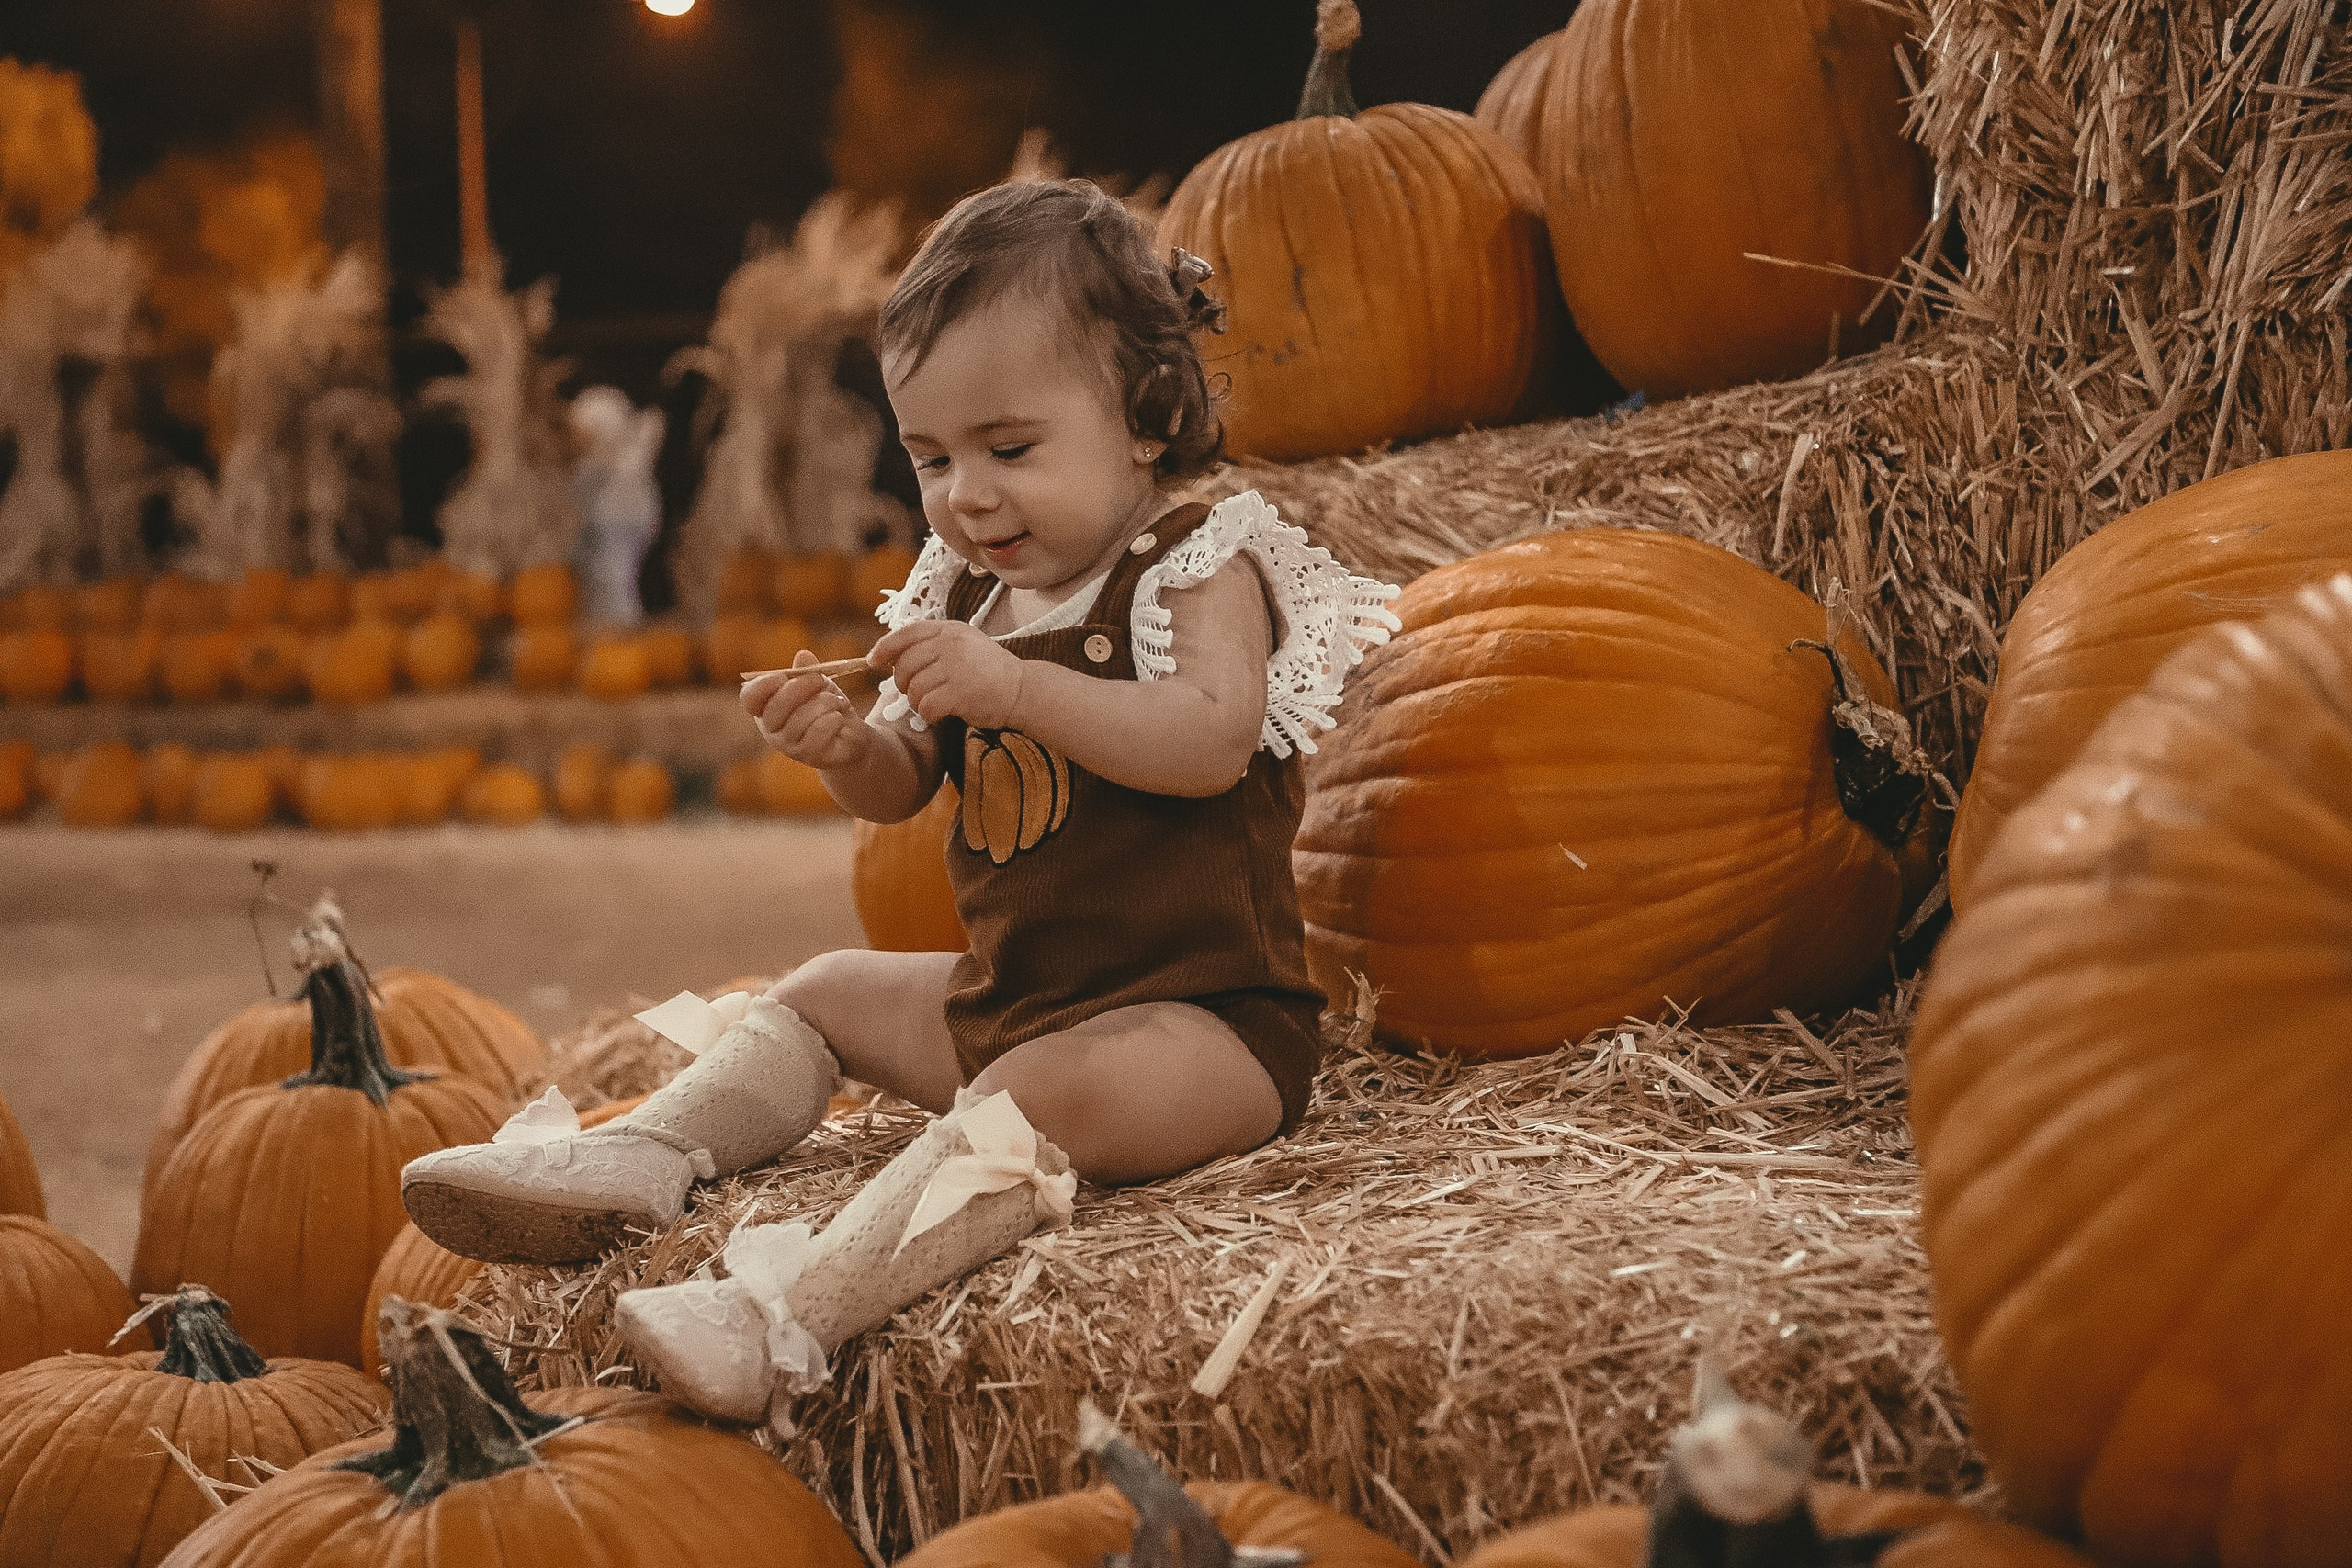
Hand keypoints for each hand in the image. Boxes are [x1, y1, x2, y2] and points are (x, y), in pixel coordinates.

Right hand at [741, 653, 875, 770]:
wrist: (850, 735)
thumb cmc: (826, 706)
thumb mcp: (817, 684)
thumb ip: (808, 670)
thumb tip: (803, 656)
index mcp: (766, 706)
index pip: (749, 698)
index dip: (763, 685)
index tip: (783, 675)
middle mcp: (771, 729)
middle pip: (775, 708)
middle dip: (800, 688)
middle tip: (820, 680)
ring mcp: (788, 746)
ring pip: (800, 719)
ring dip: (824, 703)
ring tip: (837, 701)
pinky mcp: (809, 755)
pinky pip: (818, 732)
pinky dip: (832, 719)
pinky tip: (839, 718)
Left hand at [870, 620, 1024, 728]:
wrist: (1023, 690)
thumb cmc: (989, 672)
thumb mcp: (964, 645)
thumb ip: (933, 645)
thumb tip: (890, 656)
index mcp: (950, 629)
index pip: (907, 633)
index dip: (885, 647)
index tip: (873, 661)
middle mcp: (952, 644)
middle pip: (904, 664)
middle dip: (902, 683)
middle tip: (914, 692)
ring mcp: (956, 667)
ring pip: (912, 688)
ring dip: (916, 702)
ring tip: (932, 703)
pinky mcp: (960, 692)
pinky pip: (925, 706)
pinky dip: (928, 714)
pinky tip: (941, 714)